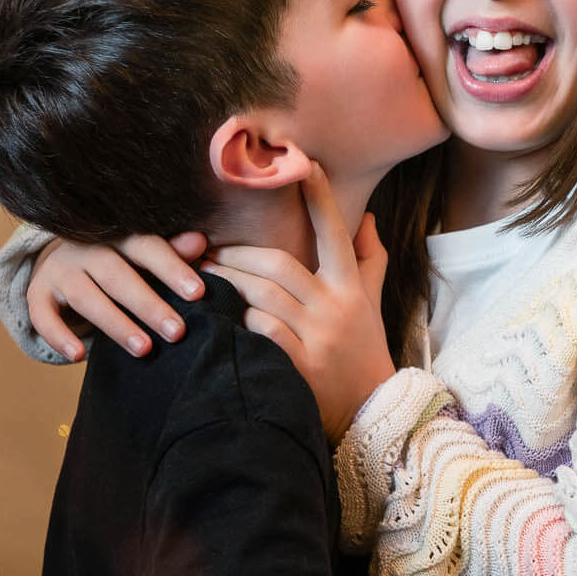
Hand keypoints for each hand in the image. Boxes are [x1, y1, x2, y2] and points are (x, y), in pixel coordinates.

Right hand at [28, 231, 208, 360]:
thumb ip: (170, 252)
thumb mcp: (142, 255)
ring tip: (144, 349)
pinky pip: (44, 316)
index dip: (172, 268)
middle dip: (149, 305)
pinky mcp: (38, 294)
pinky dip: (59, 336)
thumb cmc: (117, 261)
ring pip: (87, 298)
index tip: (198, 293)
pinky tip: (78, 355)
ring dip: (116, 324)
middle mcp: (86, 249)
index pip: (146, 247)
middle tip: (177, 332)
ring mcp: (59, 271)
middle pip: (118, 276)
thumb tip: (201, 242)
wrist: (61, 261)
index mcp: (118, 235)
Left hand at [205, 164, 395, 440]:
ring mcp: (317, 337)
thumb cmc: (365, 350)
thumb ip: (369, 258)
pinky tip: (223, 317)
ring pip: (263, 295)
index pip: (336, 234)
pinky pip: (261, 331)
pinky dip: (241, 320)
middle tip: (210, 251)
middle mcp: (335, 307)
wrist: (372, 411)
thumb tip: (366, 217)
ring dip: (230, 283)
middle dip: (239, 254)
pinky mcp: (300, 366)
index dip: (320, 199)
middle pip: (279, 264)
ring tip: (204, 278)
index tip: (303, 164)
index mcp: (351, 287)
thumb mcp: (371, 302)